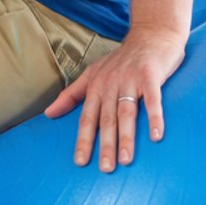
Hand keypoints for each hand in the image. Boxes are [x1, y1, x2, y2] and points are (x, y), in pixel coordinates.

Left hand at [42, 26, 186, 172]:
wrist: (152, 35)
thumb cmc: (122, 60)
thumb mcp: (92, 73)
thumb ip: (71, 95)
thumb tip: (48, 113)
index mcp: (96, 86)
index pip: (87, 117)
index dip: (83, 140)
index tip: (80, 162)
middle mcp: (111, 84)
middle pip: (106, 119)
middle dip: (105, 145)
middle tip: (105, 169)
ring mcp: (131, 80)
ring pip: (126, 112)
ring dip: (126, 137)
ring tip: (125, 160)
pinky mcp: (151, 76)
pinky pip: (153, 100)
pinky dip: (154, 117)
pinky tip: (156, 136)